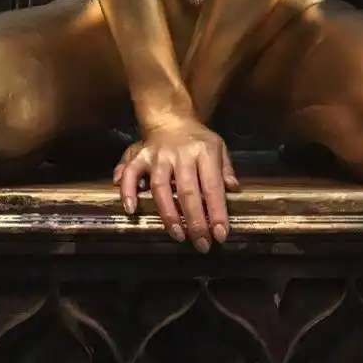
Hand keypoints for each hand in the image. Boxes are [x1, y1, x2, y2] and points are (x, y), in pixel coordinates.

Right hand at [113, 122, 239, 250]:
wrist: (171, 118)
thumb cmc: (198, 139)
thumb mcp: (219, 147)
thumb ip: (226, 170)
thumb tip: (233, 192)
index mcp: (204, 151)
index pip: (212, 185)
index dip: (217, 212)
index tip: (221, 235)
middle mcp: (181, 153)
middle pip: (187, 191)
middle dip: (195, 221)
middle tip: (202, 244)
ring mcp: (158, 155)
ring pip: (161, 186)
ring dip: (168, 213)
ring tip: (178, 235)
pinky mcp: (140, 156)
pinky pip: (131, 173)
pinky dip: (128, 191)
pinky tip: (131, 209)